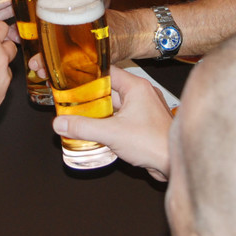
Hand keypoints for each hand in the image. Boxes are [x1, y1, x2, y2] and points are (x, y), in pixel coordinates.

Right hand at [53, 67, 173, 180]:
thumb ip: (83, 127)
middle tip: (71, 101)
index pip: (107, 72)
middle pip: (109, 90)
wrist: (174, 163)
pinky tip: (96, 131)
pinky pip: (122, 118)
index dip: (88, 74)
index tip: (72, 78)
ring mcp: (144, 110)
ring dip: (99, 112)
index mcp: (136, 87)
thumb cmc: (154, 143)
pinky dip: (109, 123)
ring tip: (79, 117)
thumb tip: (61, 123)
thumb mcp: (112, 133)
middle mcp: (141, 95)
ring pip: (115, 106)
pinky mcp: (144, 125)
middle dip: (90, 97)